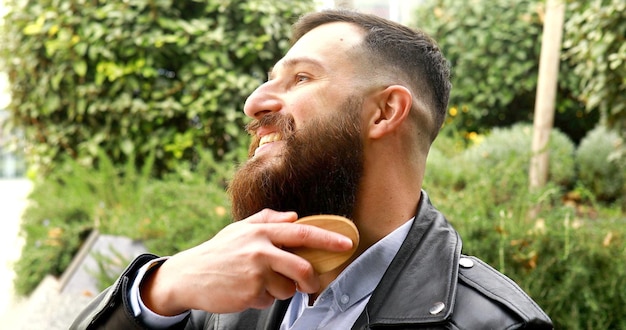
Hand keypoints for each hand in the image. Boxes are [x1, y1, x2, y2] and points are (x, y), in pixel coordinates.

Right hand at [140, 209, 353, 314]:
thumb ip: (267, 219)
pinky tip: (246, 291)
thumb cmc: (217, 253)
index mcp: (261, 231)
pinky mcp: (251, 291)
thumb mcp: (240, 229)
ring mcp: (256, 271)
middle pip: (302, 265)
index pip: (303, 232)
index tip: (347, 243)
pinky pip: (270, 300)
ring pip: (288, 287)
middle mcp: (261, 248)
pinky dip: (263, 299)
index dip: (328, 238)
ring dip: (279, 290)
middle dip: (312, 279)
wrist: (188, 276)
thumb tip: (294, 216)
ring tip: (258, 283)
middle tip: (310, 283)